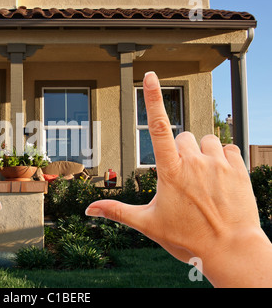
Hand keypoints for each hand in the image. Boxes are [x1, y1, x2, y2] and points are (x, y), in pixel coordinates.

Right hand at [86, 72, 271, 287]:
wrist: (231, 251)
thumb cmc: (189, 239)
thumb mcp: (148, 225)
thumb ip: (117, 211)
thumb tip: (89, 210)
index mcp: (170, 171)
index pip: (156, 126)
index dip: (152, 98)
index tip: (150, 76)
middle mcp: (194, 162)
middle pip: (182, 137)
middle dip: (179, 152)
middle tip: (182, 178)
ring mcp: (219, 163)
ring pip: (206, 139)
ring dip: (201, 153)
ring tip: (202, 178)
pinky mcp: (239, 168)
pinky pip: (228, 147)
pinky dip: (221, 157)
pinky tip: (219, 177)